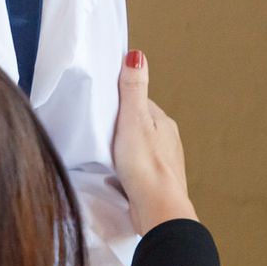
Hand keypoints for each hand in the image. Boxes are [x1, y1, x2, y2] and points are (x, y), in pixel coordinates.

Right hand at [113, 50, 197, 234]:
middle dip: (120, 127)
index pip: (139, 102)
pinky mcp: (156, 182)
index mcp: (163, 122)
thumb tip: (137, 55)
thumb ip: (133, 89)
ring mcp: (164, 162)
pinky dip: (127, 167)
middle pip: (139, 125)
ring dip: (124, 149)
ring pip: (139, 147)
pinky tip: (115, 174)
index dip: (120, 102)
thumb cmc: (143, 165)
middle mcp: (168, 140)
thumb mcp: (133, 120)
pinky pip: (138, 167)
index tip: (102, 106)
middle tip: (98, 132)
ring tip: (104, 153)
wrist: (157, 209)